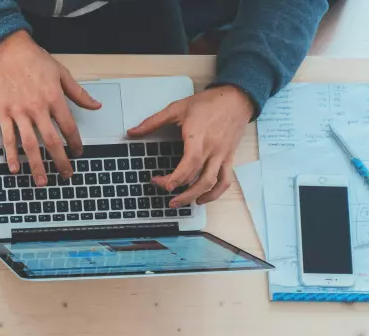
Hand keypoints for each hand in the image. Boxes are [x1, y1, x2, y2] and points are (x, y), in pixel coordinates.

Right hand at [0, 31, 100, 186]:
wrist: (8, 52)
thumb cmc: (35, 60)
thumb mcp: (61, 73)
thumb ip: (78, 93)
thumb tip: (96, 106)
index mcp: (54, 98)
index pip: (68, 127)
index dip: (75, 142)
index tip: (78, 153)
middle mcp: (37, 108)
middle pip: (52, 141)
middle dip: (60, 160)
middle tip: (66, 174)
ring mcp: (19, 112)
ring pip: (30, 144)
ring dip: (36, 165)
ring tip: (42, 181)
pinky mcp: (3, 114)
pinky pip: (8, 138)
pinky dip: (11, 155)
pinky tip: (15, 169)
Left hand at [128, 86, 254, 207]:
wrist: (236, 98)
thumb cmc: (208, 103)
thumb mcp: (177, 108)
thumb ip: (153, 121)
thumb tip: (132, 132)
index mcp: (198, 137)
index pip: (190, 163)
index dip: (176, 177)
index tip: (161, 183)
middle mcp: (213, 149)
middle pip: (200, 178)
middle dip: (182, 192)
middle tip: (167, 198)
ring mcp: (222, 155)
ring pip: (213, 182)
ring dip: (197, 196)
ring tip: (182, 203)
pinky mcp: (229, 157)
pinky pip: (225, 180)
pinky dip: (215, 193)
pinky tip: (202, 198)